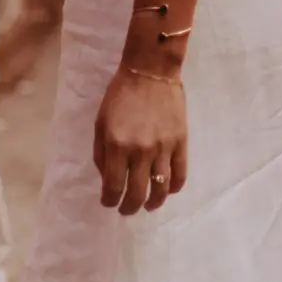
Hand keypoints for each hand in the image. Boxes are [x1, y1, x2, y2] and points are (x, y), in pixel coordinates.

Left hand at [94, 67, 187, 216]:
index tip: (108, 202)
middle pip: (136, 193)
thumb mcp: (100, 121)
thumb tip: (107, 177)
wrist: (151, 71)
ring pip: (160, 188)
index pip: (113, 186)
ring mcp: (163, 148)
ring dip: (152, 203)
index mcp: (117, 145)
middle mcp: (140, 151)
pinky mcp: (180, 142)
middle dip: (128, 207)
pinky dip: (173, 188)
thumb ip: (101, 152)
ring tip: (147, 205)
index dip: (109, 200)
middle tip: (126, 209)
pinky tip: (167, 190)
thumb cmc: (120, 95)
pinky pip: (180, 174)